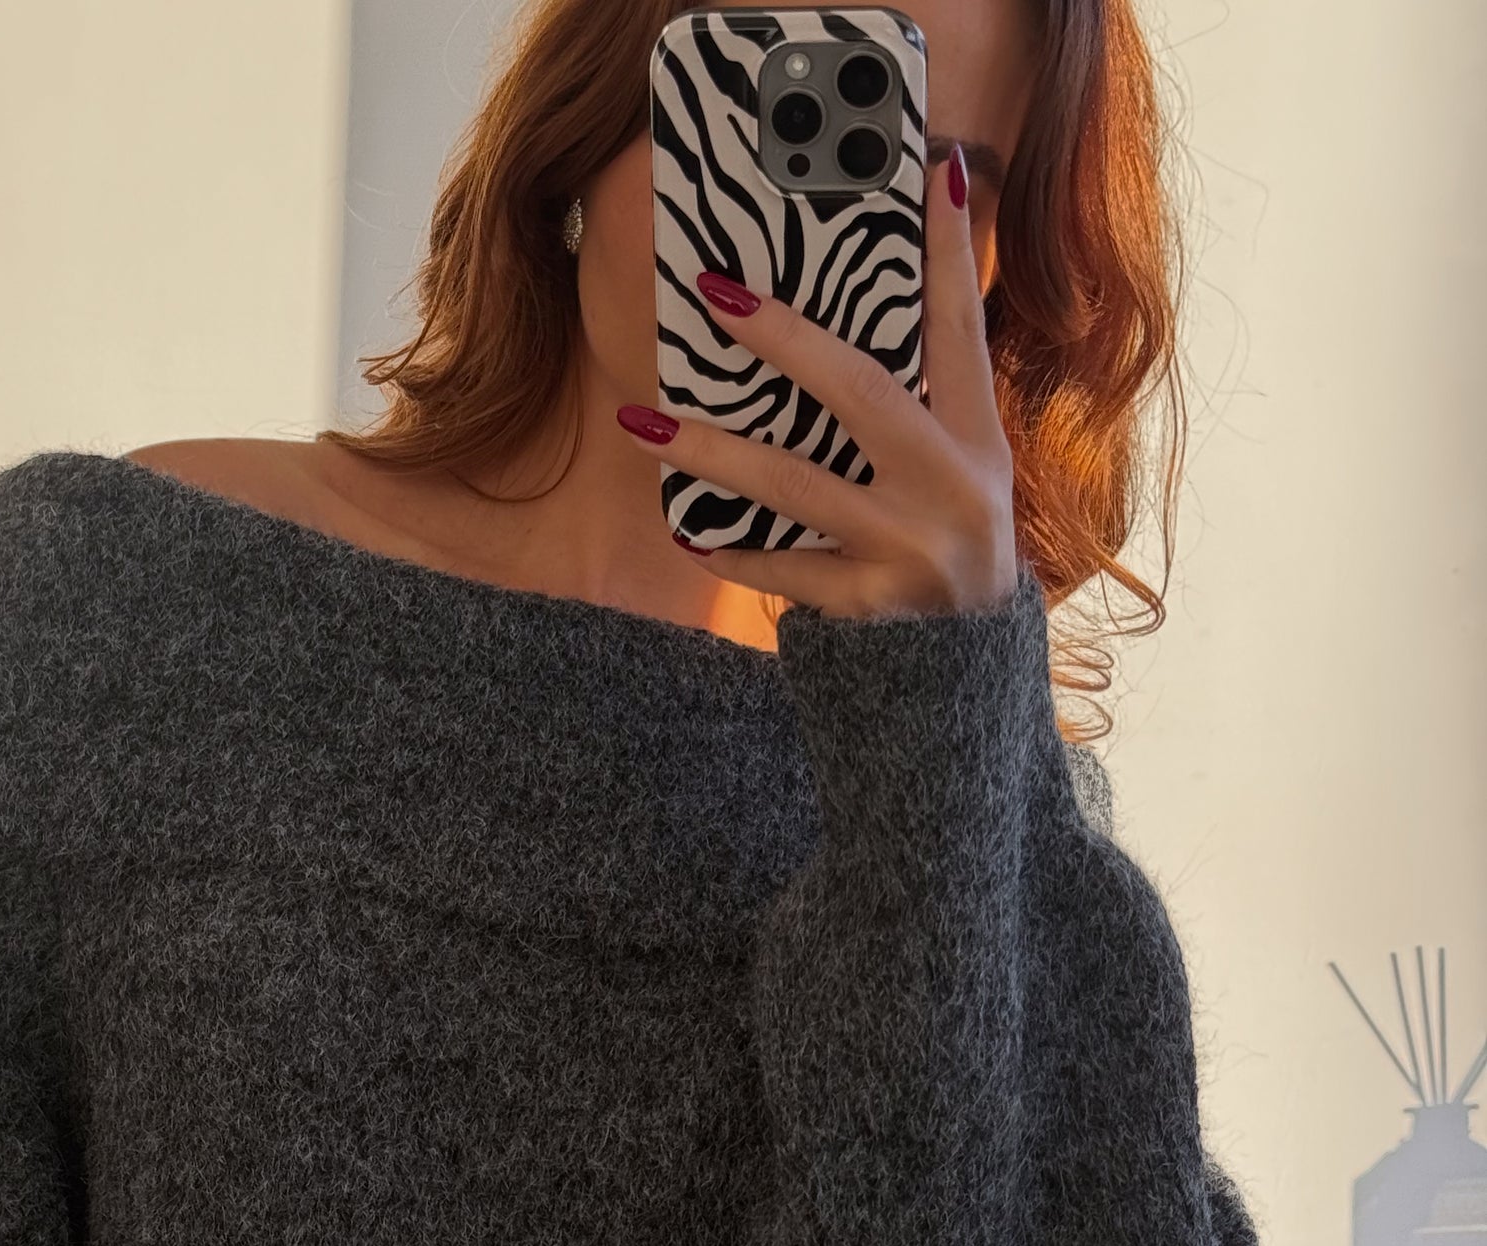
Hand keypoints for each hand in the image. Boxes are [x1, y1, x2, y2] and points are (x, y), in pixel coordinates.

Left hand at [617, 146, 1016, 619]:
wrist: (963, 694)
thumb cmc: (947, 566)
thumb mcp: (962, 485)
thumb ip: (919, 417)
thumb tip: (831, 345)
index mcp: (978, 443)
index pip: (963, 330)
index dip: (950, 253)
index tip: (933, 175)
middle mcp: (951, 488)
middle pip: (861, 391)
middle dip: (786, 339)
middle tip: (717, 295)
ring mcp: (909, 550)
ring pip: (796, 484)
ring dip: (713, 450)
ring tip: (644, 420)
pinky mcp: (869, 608)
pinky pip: (784, 572)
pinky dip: (735, 554)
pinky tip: (688, 534)